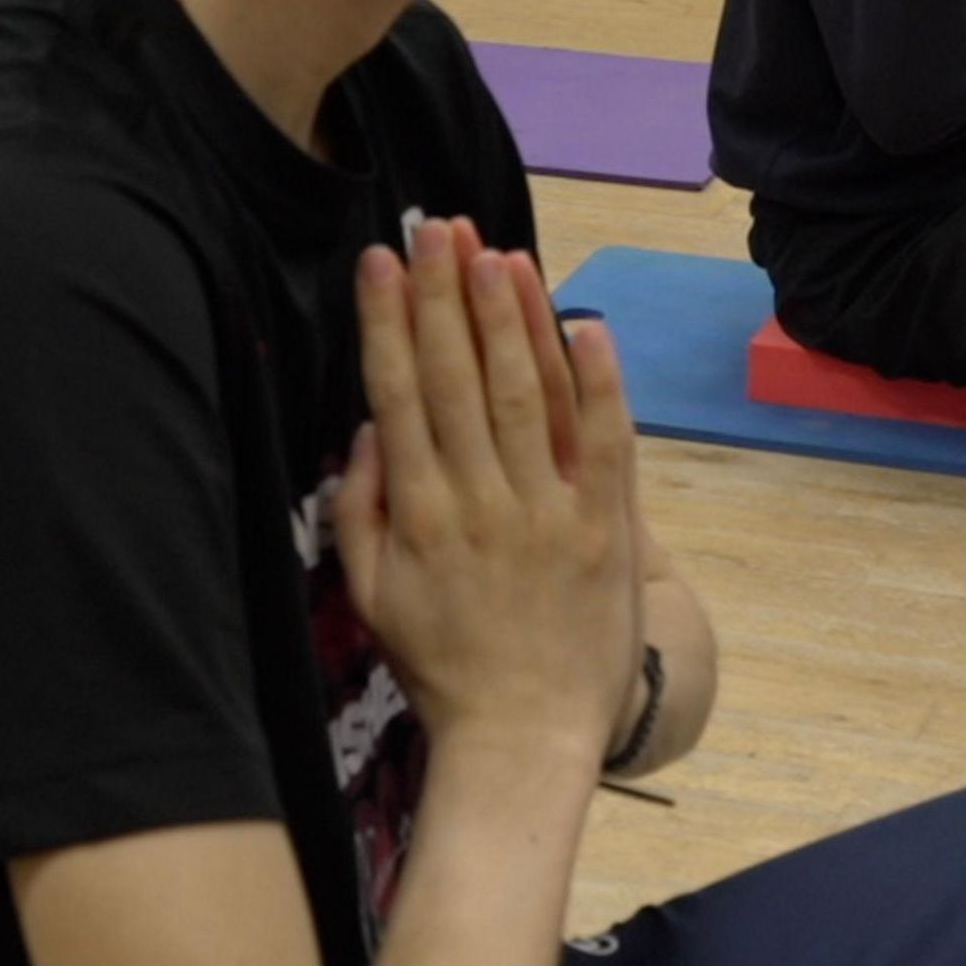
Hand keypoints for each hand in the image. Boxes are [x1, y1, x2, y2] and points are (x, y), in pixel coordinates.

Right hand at [334, 219, 645, 764]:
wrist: (523, 738)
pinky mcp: (606, 532)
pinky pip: (604, 443)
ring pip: (525, 396)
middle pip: (459, 378)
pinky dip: (598, 383)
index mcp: (419, 516)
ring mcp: (548, 514)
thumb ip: (359, 513)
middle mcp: (481, 503)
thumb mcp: (372, 598)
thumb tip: (363, 432)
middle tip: (437, 227)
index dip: (388, 322)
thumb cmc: (443, 667)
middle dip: (445, 294)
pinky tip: (588, 323)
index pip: (399, 395)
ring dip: (510, 318)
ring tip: (496, 252)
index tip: (379, 260)